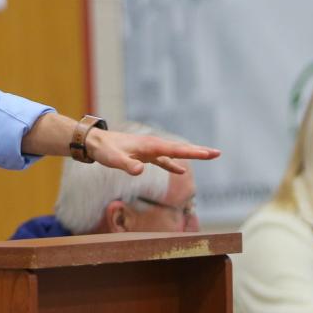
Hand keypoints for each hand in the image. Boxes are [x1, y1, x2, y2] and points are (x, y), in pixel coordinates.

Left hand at [86, 128, 219, 174]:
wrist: (94, 142)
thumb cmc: (104, 150)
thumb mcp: (114, 159)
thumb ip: (127, 165)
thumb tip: (140, 170)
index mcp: (150, 145)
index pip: (176, 150)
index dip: (193, 152)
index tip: (210, 153)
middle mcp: (152, 145)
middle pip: (180, 149)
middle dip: (198, 151)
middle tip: (218, 153)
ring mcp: (149, 149)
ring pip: (174, 153)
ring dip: (189, 155)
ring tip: (207, 156)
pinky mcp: (144, 155)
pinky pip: (163, 160)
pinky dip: (172, 164)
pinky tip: (180, 171)